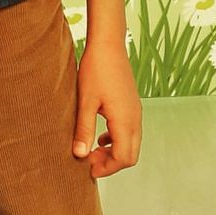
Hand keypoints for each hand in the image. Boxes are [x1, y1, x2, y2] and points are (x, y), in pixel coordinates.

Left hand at [72, 41, 141, 178]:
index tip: (87, 170)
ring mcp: (135, 112)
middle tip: (88, 162)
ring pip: (130, 144)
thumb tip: (80, 155)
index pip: (124, 158)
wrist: (108, 45)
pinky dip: (115, 140)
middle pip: (130, 155)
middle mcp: (135, 118)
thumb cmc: (95, 70)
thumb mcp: (85, 102)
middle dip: (110, 163)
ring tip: (90, 150)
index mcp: (125, 120)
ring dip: (113, 152)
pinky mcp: (131, 105)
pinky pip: (128, 132)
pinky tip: (98, 136)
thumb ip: (84, 130)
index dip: (107, 168)